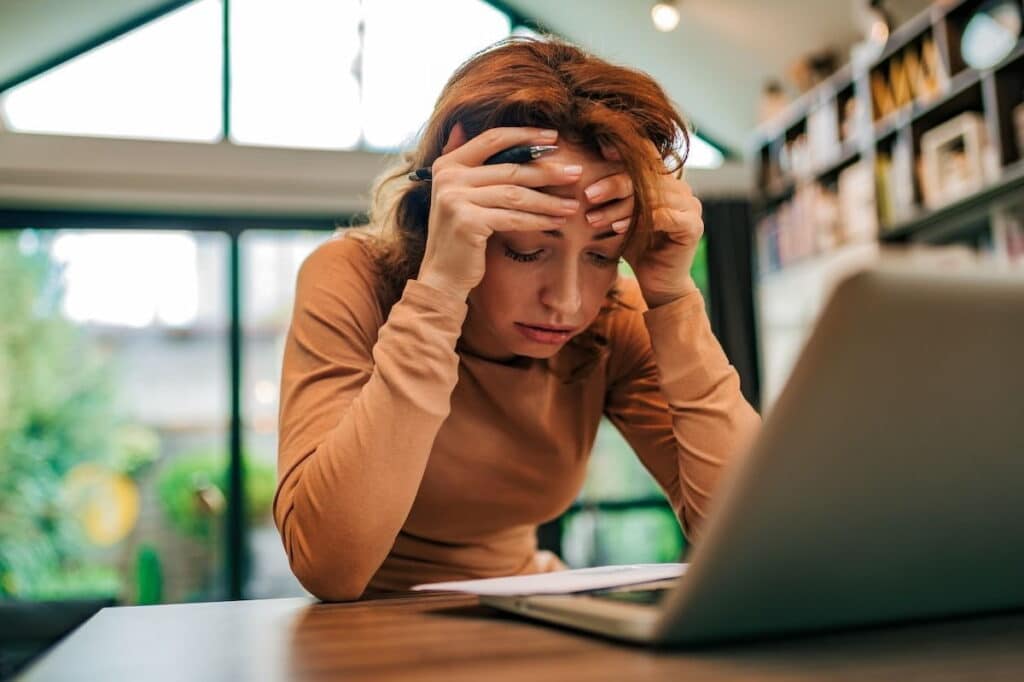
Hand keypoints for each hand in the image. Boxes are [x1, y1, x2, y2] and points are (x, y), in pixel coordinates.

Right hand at [416, 123, 584, 299]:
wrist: (442, 276)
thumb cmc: (459, 236)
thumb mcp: (458, 195)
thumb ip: (464, 164)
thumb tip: (461, 124)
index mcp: (447, 164)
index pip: (492, 139)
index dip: (525, 136)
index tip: (554, 138)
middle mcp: (448, 177)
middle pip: (510, 168)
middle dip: (547, 171)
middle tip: (576, 172)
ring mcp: (455, 198)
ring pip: (515, 194)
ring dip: (548, 200)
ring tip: (573, 205)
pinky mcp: (467, 221)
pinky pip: (513, 217)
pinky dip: (538, 220)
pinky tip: (557, 222)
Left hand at [581, 143, 702, 308]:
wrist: (658, 284)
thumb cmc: (635, 248)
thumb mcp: (618, 216)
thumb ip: (610, 195)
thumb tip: (576, 172)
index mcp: (666, 181)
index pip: (647, 156)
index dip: (625, 150)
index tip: (599, 149)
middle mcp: (681, 189)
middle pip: (647, 176)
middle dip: (614, 184)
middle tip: (588, 194)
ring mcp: (691, 206)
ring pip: (652, 196)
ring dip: (620, 206)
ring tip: (593, 218)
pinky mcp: (693, 226)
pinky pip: (664, 216)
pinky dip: (638, 221)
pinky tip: (617, 228)